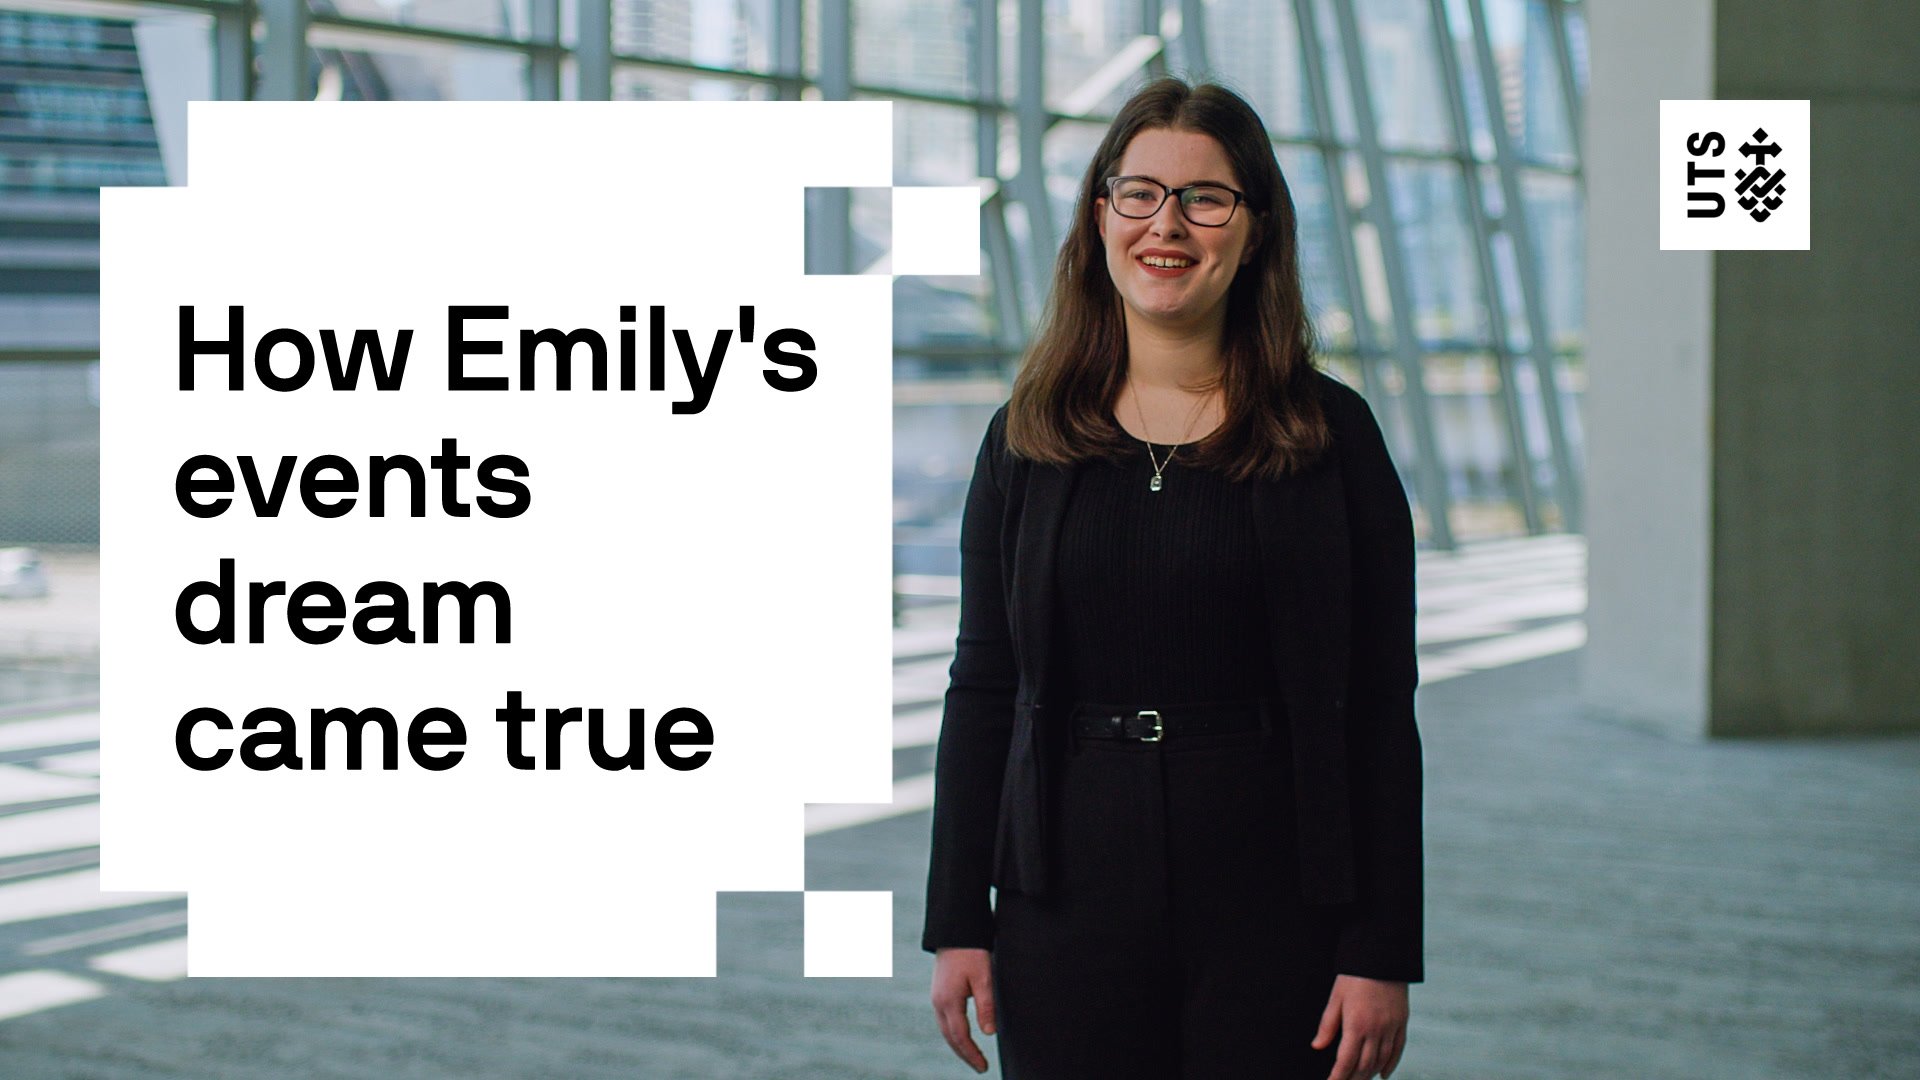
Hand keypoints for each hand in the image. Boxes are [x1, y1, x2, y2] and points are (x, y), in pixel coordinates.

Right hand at [930, 947, 995, 1073]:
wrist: (955, 930)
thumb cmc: (972, 952)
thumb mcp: (984, 978)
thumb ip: (986, 1006)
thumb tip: (989, 1033)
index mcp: (948, 1001)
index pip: (960, 1037)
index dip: (972, 1054)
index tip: (983, 1067)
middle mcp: (938, 1002)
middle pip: (950, 1037)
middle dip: (964, 1054)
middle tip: (980, 1067)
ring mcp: (936, 997)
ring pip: (946, 1029)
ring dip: (958, 1045)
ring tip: (973, 1057)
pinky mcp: (939, 992)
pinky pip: (945, 1020)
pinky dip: (954, 1033)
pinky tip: (962, 1036)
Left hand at [1312, 973, 1408, 1079]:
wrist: (1381, 958)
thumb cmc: (1354, 976)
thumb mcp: (1335, 998)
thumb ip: (1327, 1025)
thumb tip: (1317, 1046)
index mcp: (1356, 1025)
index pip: (1346, 1061)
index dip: (1338, 1077)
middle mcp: (1376, 1030)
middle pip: (1365, 1065)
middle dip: (1353, 1079)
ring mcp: (1391, 1027)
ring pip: (1381, 1060)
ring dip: (1370, 1074)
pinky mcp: (1402, 1022)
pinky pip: (1398, 1050)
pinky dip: (1391, 1065)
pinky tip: (1383, 1074)